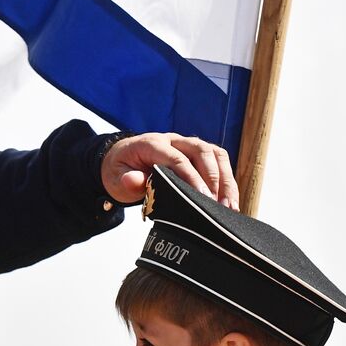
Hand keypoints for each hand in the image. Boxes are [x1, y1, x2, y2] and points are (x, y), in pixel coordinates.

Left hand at [101, 133, 238, 209]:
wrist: (123, 159)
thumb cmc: (122, 169)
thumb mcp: (116, 177)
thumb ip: (127, 180)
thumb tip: (133, 181)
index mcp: (152, 143)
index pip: (177, 158)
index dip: (192, 177)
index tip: (202, 197)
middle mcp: (173, 140)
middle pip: (201, 151)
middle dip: (213, 178)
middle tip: (217, 205)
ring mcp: (187, 144)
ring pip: (214, 153)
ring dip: (225, 179)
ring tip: (228, 205)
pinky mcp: (197, 153)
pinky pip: (218, 159)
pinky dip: (226, 178)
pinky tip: (230, 200)